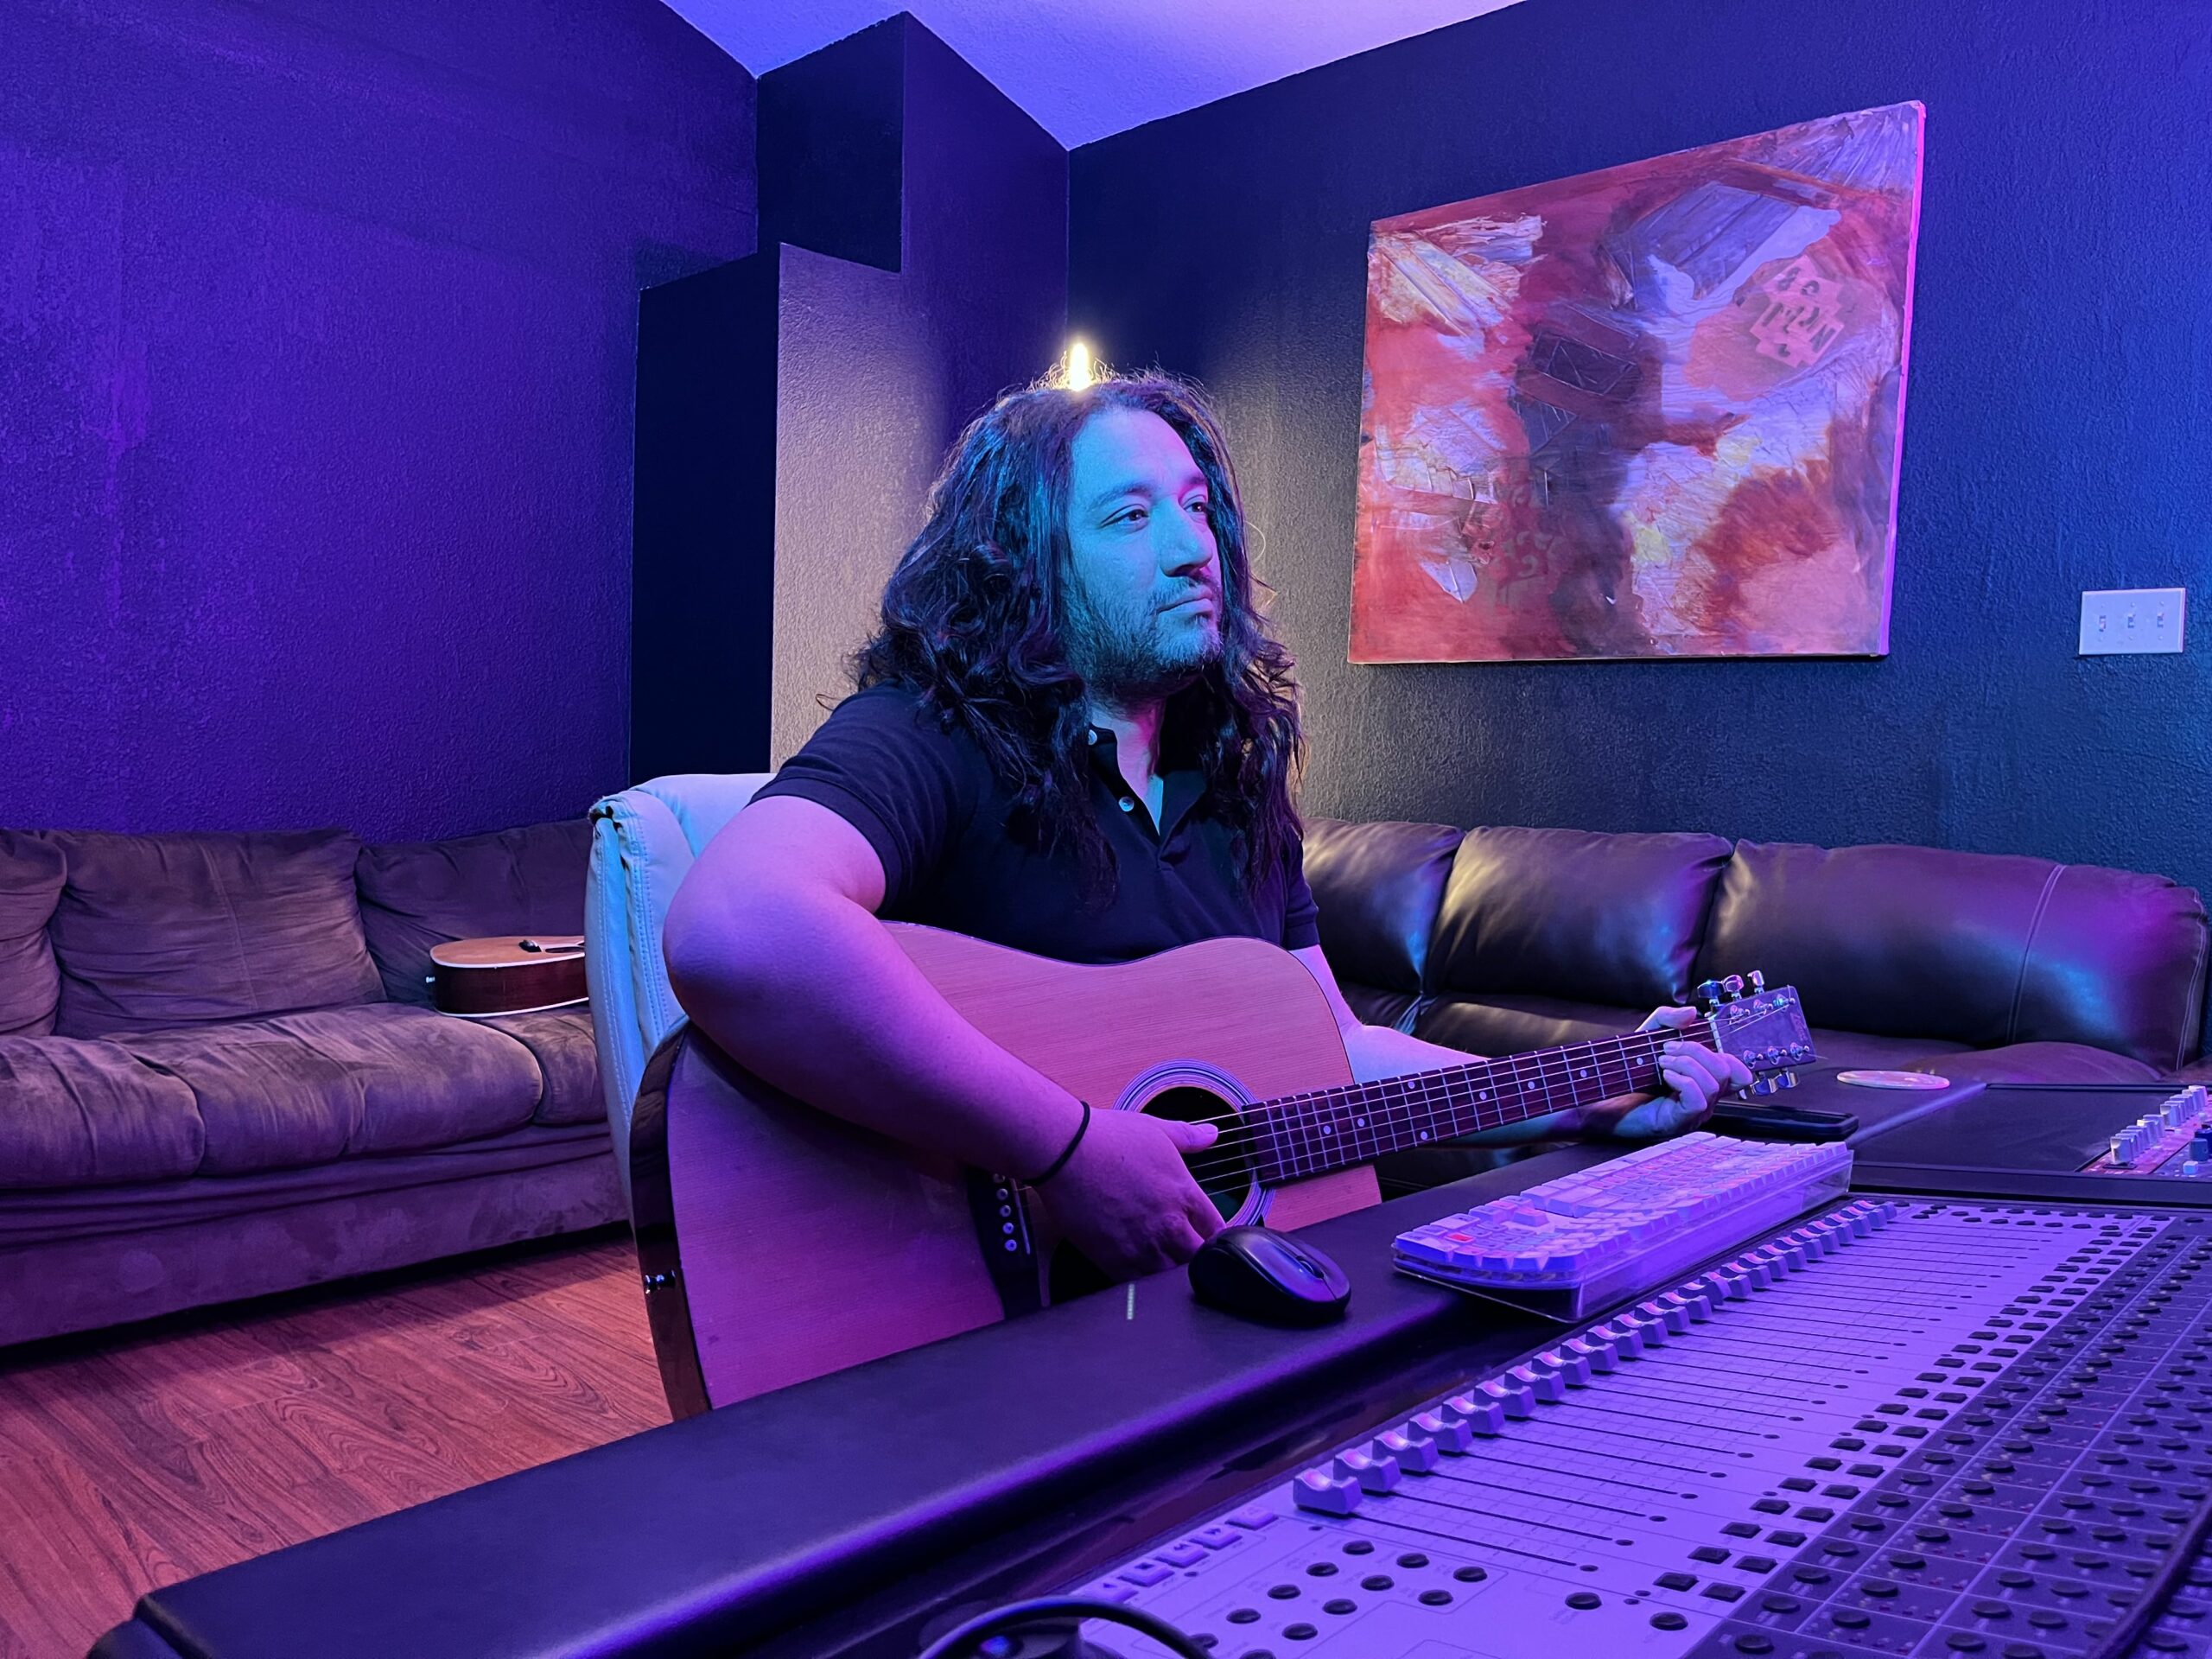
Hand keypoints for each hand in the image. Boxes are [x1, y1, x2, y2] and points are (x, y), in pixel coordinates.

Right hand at [1041, 1108, 1224, 1279]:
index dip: (1219, 1238)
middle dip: (1200, 1261)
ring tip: (1166, 1269)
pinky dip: (1144, 1285)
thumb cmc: (1108, 1138)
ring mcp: (1142, 1245)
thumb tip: (1213, 1133)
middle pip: (1201, 1260)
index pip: (1219, 1231)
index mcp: (1184, 1194)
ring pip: (1172, 1279)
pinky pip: (1139, 1286)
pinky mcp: (1113, 1259)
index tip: (1211, 1239)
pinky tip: (1141, 1276)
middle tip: (1191, 1259)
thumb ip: (1189, 1137)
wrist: (1064, 1151)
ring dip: (1173, 1275)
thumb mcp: (1156, 1130)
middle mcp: (1169, 1224)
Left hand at [1607, 1006, 1753, 1138]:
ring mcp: (1692, 1113)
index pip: (1739, 1072)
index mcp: (1703, 1080)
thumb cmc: (1625, 1070)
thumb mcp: (1647, 1035)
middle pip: (1727, 1072)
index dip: (1727, 1054)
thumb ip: (1668, 1019)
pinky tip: (1664, 1076)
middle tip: (1667, 1049)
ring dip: (1686, 1064)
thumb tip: (1692, 1012)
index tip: (1692, 1042)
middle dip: (1697, 1051)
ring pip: (1714, 1084)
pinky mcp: (1677, 1121)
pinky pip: (1698, 1100)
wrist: (1599, 1095)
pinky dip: (1683, 1080)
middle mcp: (1703, 1098)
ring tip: (1661, 1062)